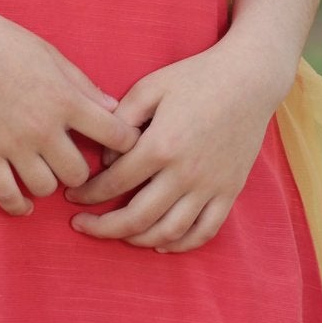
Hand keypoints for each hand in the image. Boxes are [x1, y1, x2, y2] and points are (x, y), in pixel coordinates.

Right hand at [0, 8, 140, 217]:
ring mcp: (12, 144)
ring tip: (43, 170)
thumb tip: (113, 108)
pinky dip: (18, 205)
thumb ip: (83, 86)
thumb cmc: (5, 43)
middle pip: (78, 173)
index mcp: (66, 99)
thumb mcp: (52, 56)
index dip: (125, 143)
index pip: (116, 136)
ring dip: (48, 182)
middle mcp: (43, 127)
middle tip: (70, 160)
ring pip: (46, 187)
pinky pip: (7, 195)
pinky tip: (23, 202)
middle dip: (80, 170)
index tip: (117, 144)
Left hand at [62, 36, 289, 250]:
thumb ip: (121, 120)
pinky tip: (162, 244)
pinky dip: (181, 244)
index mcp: (160, 145)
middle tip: (82, 225)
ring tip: (119, 235)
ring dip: (138, 240)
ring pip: (169, 231)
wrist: (250, 79)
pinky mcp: (230, 191)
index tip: (72, 197)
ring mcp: (210, 186)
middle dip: (103, 227)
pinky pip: (205, 231)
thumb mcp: (150, 87)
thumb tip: (105, 157)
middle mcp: (185, 173)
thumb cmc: (195, 77)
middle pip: (137, 217)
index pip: (114, 183)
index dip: (88, 194)